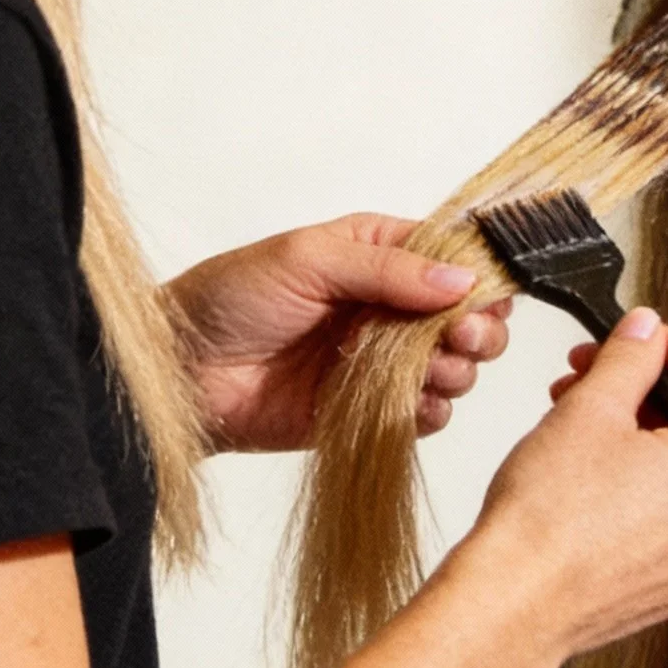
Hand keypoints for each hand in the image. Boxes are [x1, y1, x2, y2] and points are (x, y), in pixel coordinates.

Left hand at [167, 214, 514, 451]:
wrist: (182, 373)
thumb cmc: (230, 297)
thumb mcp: (307, 261)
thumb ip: (386, 269)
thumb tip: (461, 281)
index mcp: (376, 254)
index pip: (450, 258)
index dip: (478, 277)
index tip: (485, 297)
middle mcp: (386, 305)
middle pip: (465, 316)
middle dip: (475, 328)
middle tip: (460, 338)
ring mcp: (380, 360)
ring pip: (453, 366)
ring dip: (456, 370)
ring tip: (433, 371)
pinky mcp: (368, 411)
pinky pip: (423, 414)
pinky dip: (431, 411)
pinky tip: (417, 404)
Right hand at [455, 310, 667, 663]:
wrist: (516, 604)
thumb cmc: (550, 518)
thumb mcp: (591, 408)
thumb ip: (631, 356)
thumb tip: (646, 332)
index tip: (640, 339)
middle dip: (648, 392)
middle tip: (592, 375)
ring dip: (641, 436)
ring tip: (578, 422)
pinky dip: (643, 486)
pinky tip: (588, 474)